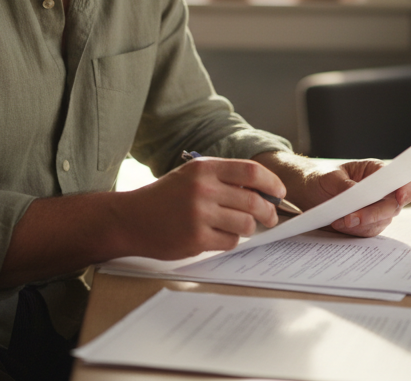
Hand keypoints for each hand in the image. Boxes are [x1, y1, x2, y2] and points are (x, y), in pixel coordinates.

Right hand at [115, 156, 286, 259]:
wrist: (130, 218)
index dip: (272, 183)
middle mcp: (203, 189)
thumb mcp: (192, 176)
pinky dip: (229, 241)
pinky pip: (230, 242)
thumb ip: (223, 178)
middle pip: (254, 201)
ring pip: (246, 224)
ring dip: (248, 229)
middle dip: (268, 213)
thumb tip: (263, 190)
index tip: (280, 193)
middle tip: (269, 218)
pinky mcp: (196, 238)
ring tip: (238, 228)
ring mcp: (199, 215)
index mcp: (204, 168)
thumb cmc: (165, 197)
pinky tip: (216, 236)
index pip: (252, 171)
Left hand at [306, 159, 410, 237]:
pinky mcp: (366, 224)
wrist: (308, 192)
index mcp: (377, 172)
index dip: (406, 189)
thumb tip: (357, 194)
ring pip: (380, 222)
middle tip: (352, 217)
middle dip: (374, 214)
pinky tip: (338, 224)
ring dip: (361, 224)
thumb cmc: (321, 178)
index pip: (402, 180)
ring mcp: (375, 209)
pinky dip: (354, 231)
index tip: (399, 197)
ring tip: (339, 221)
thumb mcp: (329, 177)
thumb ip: (345, 185)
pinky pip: (368, 231)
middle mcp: (381, 191)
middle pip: (392, 206)